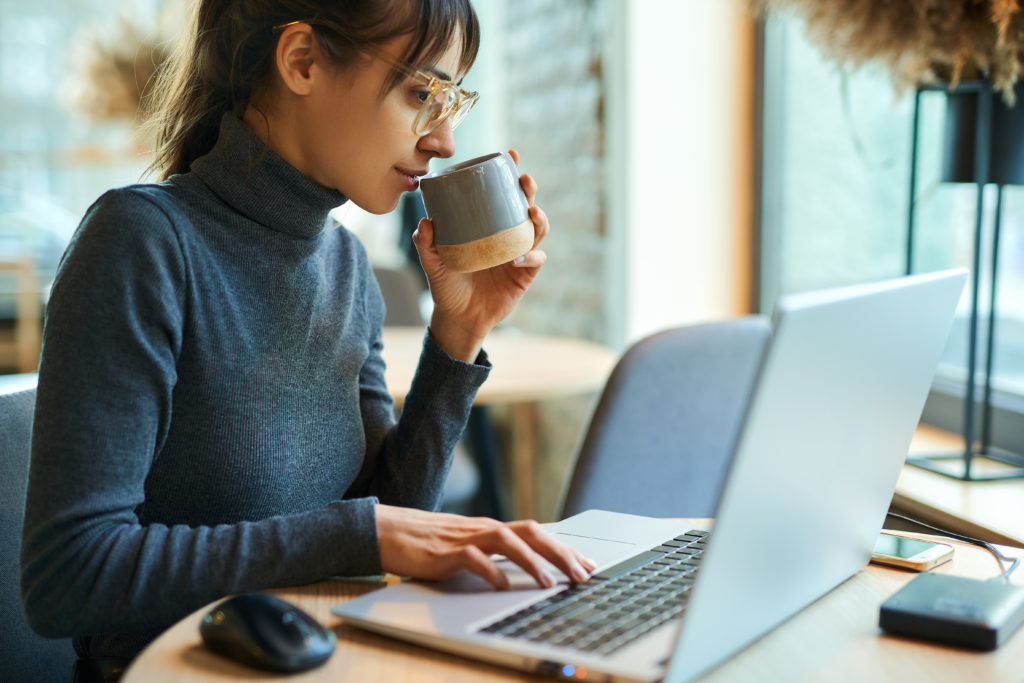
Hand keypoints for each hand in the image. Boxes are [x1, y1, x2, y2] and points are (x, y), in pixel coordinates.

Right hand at [375, 504, 595, 589]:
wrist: (388, 530)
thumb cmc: (427, 542)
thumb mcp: (468, 546)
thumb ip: (492, 554)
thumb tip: (524, 569)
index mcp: (492, 528)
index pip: (537, 534)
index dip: (564, 548)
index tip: (588, 565)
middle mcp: (484, 529)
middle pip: (531, 532)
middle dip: (560, 553)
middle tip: (582, 575)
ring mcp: (465, 538)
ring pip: (507, 541)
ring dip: (532, 562)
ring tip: (550, 583)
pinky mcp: (444, 552)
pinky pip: (472, 558)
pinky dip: (490, 571)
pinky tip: (502, 586)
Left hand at [412, 149, 549, 360]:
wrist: (458, 318)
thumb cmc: (447, 285)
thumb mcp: (432, 263)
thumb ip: (426, 244)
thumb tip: (426, 221)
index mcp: (488, 227)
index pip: (501, 195)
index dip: (509, 175)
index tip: (510, 155)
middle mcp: (506, 236)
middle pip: (525, 207)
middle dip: (528, 190)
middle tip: (524, 179)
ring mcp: (518, 255)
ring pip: (537, 230)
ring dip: (539, 219)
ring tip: (531, 212)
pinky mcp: (524, 276)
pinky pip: (535, 261)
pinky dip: (530, 257)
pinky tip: (518, 257)